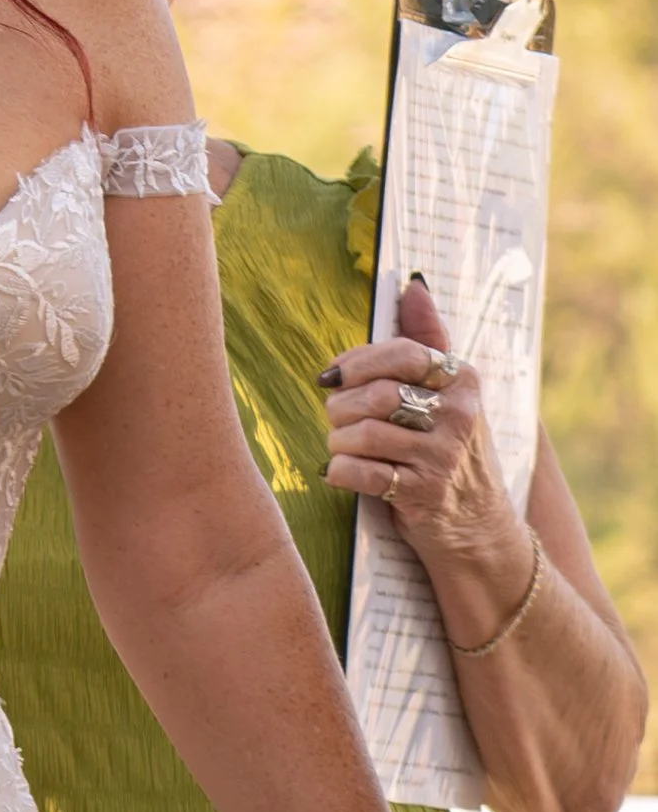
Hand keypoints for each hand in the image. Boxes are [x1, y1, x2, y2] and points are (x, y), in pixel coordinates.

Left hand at [321, 279, 520, 577]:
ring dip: (338, 441)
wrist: (478, 526)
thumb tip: (413, 284)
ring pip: (364, 433)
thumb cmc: (448, 449)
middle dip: (341, 406)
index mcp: (463, 381)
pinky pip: (360, 473)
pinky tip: (339, 472)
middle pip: (376, 394)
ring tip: (341, 446)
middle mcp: (460, 416)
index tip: (333, 376)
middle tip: (337, 419)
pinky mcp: (423, 494)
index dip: (357, 363)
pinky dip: (338, 471)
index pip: (401, 354)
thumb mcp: (448, 393)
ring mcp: (444, 457)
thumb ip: (427, 339)